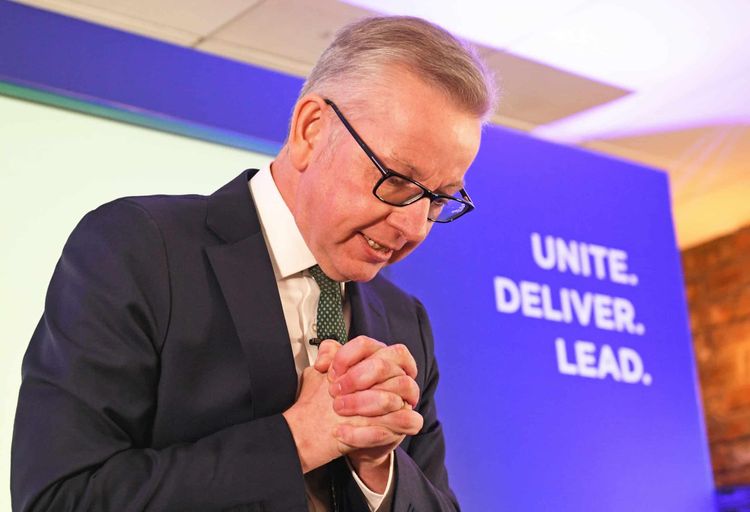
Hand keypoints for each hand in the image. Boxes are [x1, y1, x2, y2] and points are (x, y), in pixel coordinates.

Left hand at [282, 340, 420, 474]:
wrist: (348, 432)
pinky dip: (366, 433)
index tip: (331, 372)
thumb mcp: (330, 375)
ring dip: (361, 403)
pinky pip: (401, 423)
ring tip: (338, 409)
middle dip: (355, 379)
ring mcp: (405, 398)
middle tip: (334, 392)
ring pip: (393, 396)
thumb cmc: (344, 399)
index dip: (346, 357)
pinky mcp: (408, 423)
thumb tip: (323, 362)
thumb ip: (327, 358)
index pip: (366, 345)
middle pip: (383, 366)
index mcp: (380, 357)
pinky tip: (342, 433)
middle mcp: (396, 374)